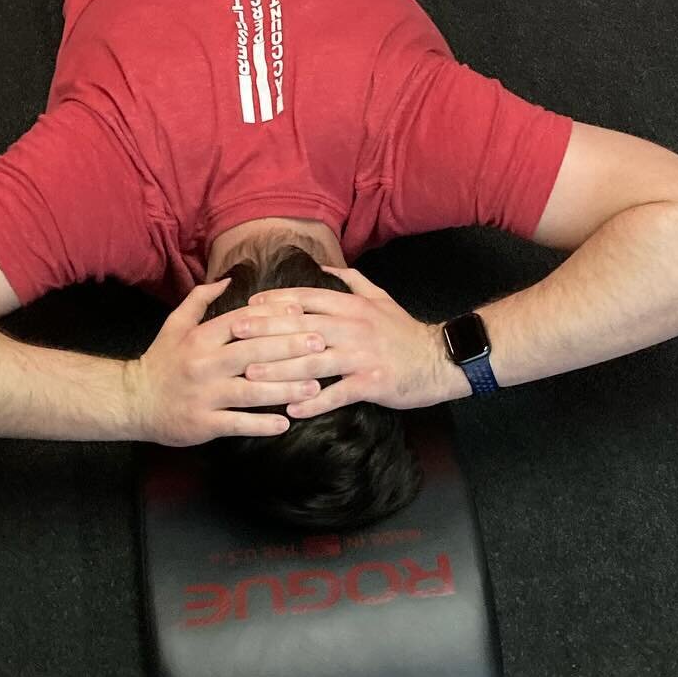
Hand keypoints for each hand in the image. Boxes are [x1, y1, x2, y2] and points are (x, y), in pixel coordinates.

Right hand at [124, 278, 332, 447]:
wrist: (132, 401)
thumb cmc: (161, 361)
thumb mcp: (175, 325)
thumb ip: (200, 300)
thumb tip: (228, 279)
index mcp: (200, 338)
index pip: (242, 321)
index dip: (273, 316)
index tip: (302, 312)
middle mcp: (204, 364)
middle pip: (253, 352)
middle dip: (289, 348)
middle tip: (320, 346)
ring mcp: (204, 395)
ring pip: (250, 391)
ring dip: (284, 389)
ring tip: (314, 387)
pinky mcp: (203, 423)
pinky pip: (237, 423)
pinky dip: (261, 424)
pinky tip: (285, 423)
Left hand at [232, 265, 465, 418]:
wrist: (441, 359)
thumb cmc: (405, 331)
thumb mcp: (380, 298)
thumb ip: (351, 281)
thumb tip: (324, 267)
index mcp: (352, 306)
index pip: (307, 299)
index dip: (276, 302)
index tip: (248, 306)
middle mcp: (353, 327)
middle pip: (302, 327)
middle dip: (266, 330)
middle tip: (236, 335)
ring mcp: (362, 355)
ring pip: (314, 361)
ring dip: (280, 369)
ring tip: (252, 375)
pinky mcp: (372, 382)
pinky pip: (338, 393)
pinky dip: (315, 401)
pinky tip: (292, 409)